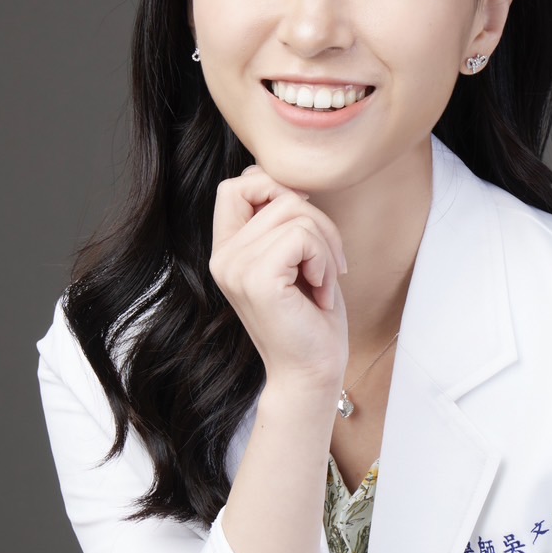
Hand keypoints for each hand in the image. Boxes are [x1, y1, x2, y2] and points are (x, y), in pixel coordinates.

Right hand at [209, 165, 348, 395]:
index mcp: (227, 251)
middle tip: (328, 260)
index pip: (237, 185)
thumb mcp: (293, 258)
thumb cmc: (310, 317)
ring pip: (295, 212)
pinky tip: (320, 290)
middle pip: (274, 192)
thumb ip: (279, 221)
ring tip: (322, 280)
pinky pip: (302, 236)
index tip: (306, 229)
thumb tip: (281, 181)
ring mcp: (236, 268)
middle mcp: (223, 257)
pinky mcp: (257, 279)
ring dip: (325, 244)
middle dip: (316, 219)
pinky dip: (323, 259)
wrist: (311, 372)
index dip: (277, 190)